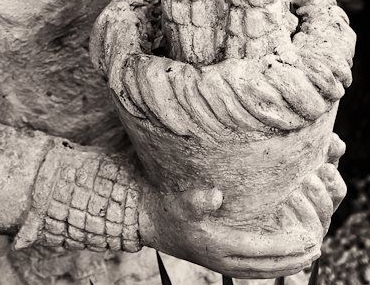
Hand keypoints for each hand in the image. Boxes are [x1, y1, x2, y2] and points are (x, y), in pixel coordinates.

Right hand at [138, 136, 345, 278]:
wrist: (149, 221)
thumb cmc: (166, 206)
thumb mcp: (181, 200)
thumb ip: (198, 199)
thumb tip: (216, 196)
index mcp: (218, 244)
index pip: (262, 249)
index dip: (288, 245)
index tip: (308, 237)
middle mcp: (224, 259)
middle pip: (268, 265)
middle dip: (295, 258)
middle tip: (318, 247)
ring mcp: (222, 264)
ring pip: (263, 271)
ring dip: (287, 265)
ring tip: (308, 255)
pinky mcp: (221, 262)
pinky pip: (253, 270)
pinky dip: (273, 266)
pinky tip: (283, 258)